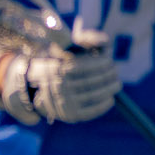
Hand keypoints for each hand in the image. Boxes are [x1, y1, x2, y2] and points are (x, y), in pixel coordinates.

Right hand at [0, 31, 120, 124]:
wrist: (38, 90)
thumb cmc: (61, 64)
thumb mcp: (69, 48)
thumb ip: (88, 38)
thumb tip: (104, 41)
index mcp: (56, 70)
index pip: (84, 66)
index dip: (101, 63)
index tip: (109, 60)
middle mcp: (59, 87)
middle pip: (93, 80)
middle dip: (108, 75)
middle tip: (114, 72)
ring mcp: (64, 103)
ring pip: (95, 94)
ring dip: (110, 88)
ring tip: (116, 84)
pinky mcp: (70, 115)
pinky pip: (92, 111)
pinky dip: (104, 105)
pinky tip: (110, 99)